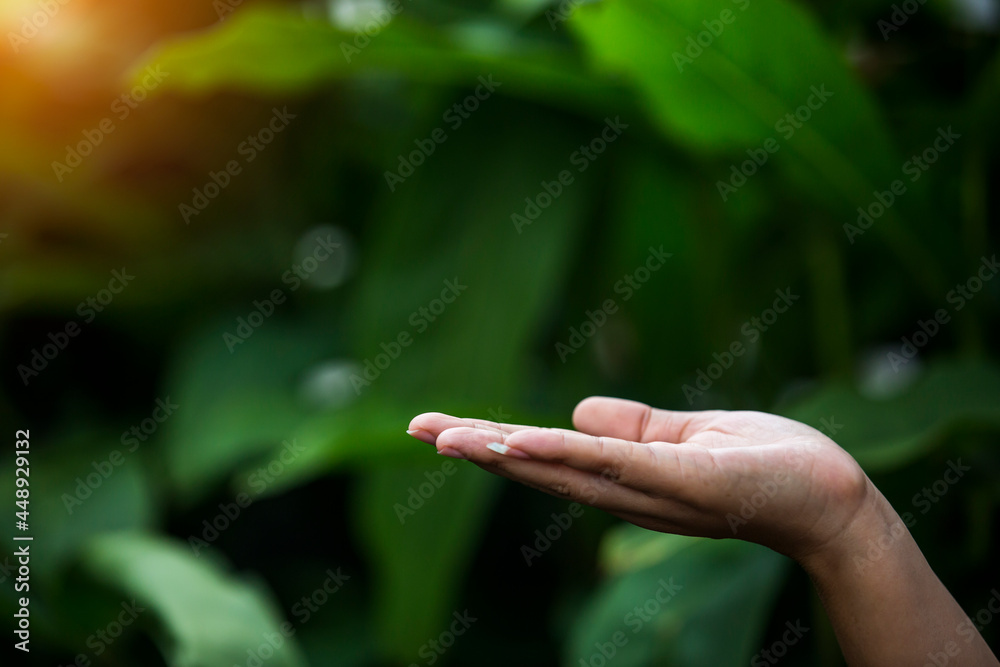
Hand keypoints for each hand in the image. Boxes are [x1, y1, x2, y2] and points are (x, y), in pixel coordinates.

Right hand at [408, 396, 873, 562]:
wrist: (834, 498)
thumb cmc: (767, 464)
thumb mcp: (688, 437)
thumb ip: (632, 429)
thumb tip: (574, 413)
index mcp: (625, 478)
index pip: (546, 458)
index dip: (491, 444)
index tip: (437, 428)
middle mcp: (627, 493)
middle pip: (539, 470)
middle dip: (476, 450)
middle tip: (416, 430)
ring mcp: (652, 491)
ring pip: (563, 470)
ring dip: (502, 453)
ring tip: (446, 436)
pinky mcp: (684, 483)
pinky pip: (615, 466)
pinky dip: (563, 454)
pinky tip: (520, 442)